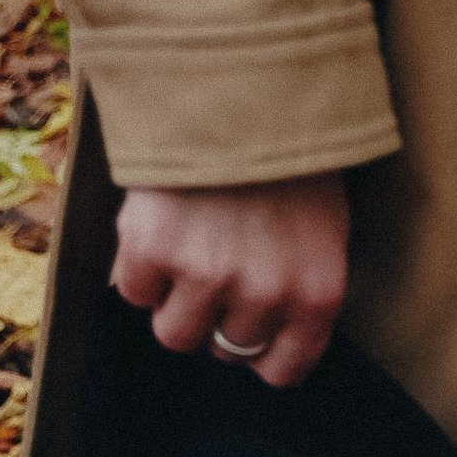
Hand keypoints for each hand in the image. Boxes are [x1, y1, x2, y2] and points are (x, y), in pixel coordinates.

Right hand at [111, 174, 349, 387]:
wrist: (240, 86)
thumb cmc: (286, 159)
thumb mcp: (323, 230)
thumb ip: (300, 291)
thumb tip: (265, 346)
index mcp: (316, 294)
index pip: (281, 370)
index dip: (257, 352)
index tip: (246, 331)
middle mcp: (266, 294)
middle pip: (223, 350)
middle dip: (215, 316)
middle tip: (215, 265)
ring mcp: (207, 273)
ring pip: (175, 333)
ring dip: (173, 300)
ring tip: (186, 251)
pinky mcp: (153, 248)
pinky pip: (134, 292)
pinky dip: (140, 266)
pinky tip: (162, 226)